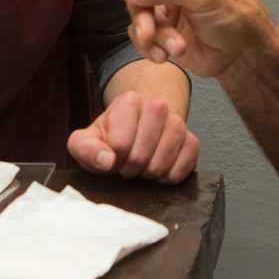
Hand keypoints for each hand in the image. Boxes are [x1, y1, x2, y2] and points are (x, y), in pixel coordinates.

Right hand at [65, 0, 268, 79]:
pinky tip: (167, 55)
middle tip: (152, 29)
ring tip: (171, 47)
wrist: (244, 52)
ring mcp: (163, 3)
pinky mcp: (162, 28)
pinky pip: (140, 35)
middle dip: (141, 13)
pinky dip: (151, 47)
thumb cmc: (236, 12)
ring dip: (149, 34)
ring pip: (134, 15)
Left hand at [68, 90, 199, 182]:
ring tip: (143, 167)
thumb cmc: (110, 138)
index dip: (114, 159)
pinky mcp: (192, 141)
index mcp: (129, 101)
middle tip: (127, 164)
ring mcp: (178, 123)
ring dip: (149, 173)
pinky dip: (169, 177)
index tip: (114, 155)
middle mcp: (158, 106)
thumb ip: (86, 148)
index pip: (120, 144)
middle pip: (141, 156)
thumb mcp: (86, 141)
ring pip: (163, 162)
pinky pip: (183, 168)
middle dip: (131, 168)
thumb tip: (106, 160)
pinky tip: (160, 170)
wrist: (137, 131)